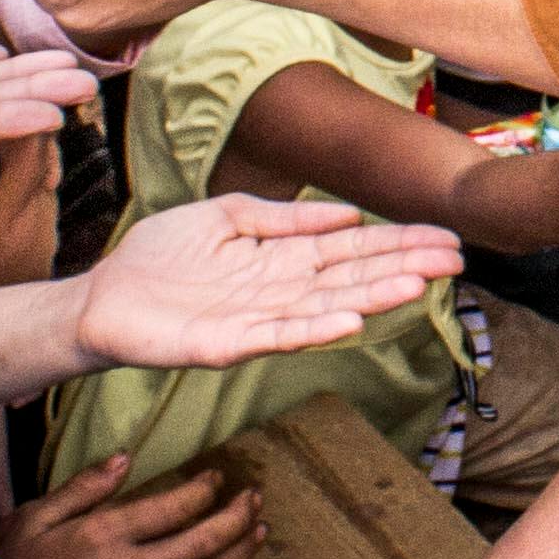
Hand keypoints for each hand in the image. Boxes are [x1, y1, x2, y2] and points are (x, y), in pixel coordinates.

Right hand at [0, 451, 271, 558]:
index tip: (216, 479)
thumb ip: (84, 488)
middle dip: (238, 514)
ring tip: (260, 528)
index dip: (204, 490)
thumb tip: (127, 458)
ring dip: (242, 548)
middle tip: (254, 497)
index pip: (175, 506)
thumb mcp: (34, 519)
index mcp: (104, 535)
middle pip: (205, 539)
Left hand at [80, 193, 468, 370]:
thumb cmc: (161, 258)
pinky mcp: (225, 345)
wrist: (103, 297)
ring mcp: (257, 320)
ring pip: (326, 307)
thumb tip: (348, 214)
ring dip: (373, 297)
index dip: (399, 244)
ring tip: (418, 284)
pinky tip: (349, 322)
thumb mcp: (228, 217)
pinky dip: (314, 331)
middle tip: (455, 261)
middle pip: (352, 278)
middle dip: (404, 268)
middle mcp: (280, 291)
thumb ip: (285, 219)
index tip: (447, 239)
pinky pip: (276, 336)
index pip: (353, 249)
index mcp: (283, 259)